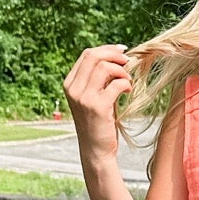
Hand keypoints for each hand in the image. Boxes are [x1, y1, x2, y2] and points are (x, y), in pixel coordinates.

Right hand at [63, 43, 131, 163]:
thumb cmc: (98, 123)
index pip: (87, 54)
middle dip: (115, 55)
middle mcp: (73, 89)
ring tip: (128, 81)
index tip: (122, 52)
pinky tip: (128, 90)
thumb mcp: (93, 97)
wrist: (96, 150)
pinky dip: (126, 84)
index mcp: (70, 84)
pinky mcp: (97, 107)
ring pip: (105, 67)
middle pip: (94, 56)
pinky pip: (116, 84)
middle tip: (128, 62)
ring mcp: (84, 98)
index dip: (107, 49)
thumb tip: (116, 57)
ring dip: (122, 71)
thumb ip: (98, 79)